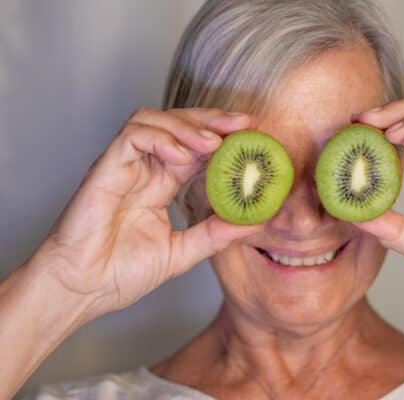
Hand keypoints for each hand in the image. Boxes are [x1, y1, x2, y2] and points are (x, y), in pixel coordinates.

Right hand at [29, 108, 261, 317]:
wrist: (82, 291)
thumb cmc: (121, 273)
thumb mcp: (182, 252)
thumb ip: (216, 234)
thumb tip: (255, 221)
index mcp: (161, 185)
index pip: (195, 147)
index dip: (223, 137)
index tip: (252, 136)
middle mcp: (144, 170)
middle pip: (178, 124)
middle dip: (212, 119)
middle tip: (243, 124)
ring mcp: (124, 167)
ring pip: (154, 120)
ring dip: (187, 125)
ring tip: (213, 142)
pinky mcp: (105, 169)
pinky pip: (132, 137)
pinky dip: (160, 138)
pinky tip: (182, 155)